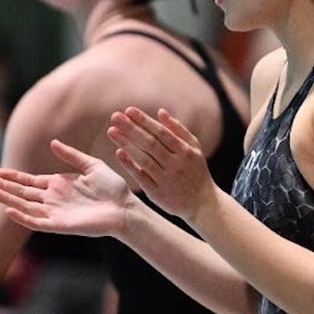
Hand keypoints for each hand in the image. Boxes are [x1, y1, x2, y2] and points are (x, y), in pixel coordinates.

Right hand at [0, 139, 133, 235]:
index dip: (14, 177)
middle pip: (22, 193)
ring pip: (25, 206)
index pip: (30, 181)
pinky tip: (10, 209)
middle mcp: (53, 199)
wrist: (125, 207)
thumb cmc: (113, 188)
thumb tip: (52, 143)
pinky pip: (37, 222)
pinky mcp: (60, 225)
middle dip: (3, 187)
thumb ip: (71, 156)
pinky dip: (23, 217)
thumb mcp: (91, 166)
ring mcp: (55, 213)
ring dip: (7, 199)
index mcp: (59, 185)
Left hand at [107, 107, 217, 221]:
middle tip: (115, 116)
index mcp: (185, 151)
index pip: (161, 132)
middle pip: (150, 143)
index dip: (144, 121)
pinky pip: (141, 176)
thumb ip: (178, 130)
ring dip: (126, 144)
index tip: (128, 110)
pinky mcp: (156, 193)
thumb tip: (160, 112)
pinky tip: (118, 152)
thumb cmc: (196, 170)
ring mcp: (165, 180)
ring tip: (112, 131)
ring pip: (143, 159)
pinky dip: (129, 164)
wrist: (201, 203)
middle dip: (131, 128)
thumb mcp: (195, 148)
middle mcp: (175, 165)